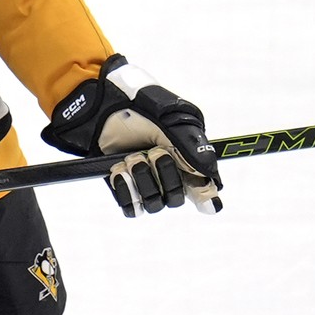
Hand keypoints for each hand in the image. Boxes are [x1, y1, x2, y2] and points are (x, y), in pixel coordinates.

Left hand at [42, 54, 222, 216]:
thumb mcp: (173, 123)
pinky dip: (126, 191)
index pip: (203, 190)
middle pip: (176, 198)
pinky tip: (119, 171)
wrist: (101, 106)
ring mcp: (144, 182)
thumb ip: (195, 150)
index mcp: (186, 159)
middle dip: (164, 175)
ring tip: (130, 157)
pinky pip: (131, 207)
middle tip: (153, 153)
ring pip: (154, 203)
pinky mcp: (122, 186)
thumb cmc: (139, 110)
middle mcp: (167, 174)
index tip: (202, 198)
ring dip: (142, 180)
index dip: (204, 196)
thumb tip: (213, 181)